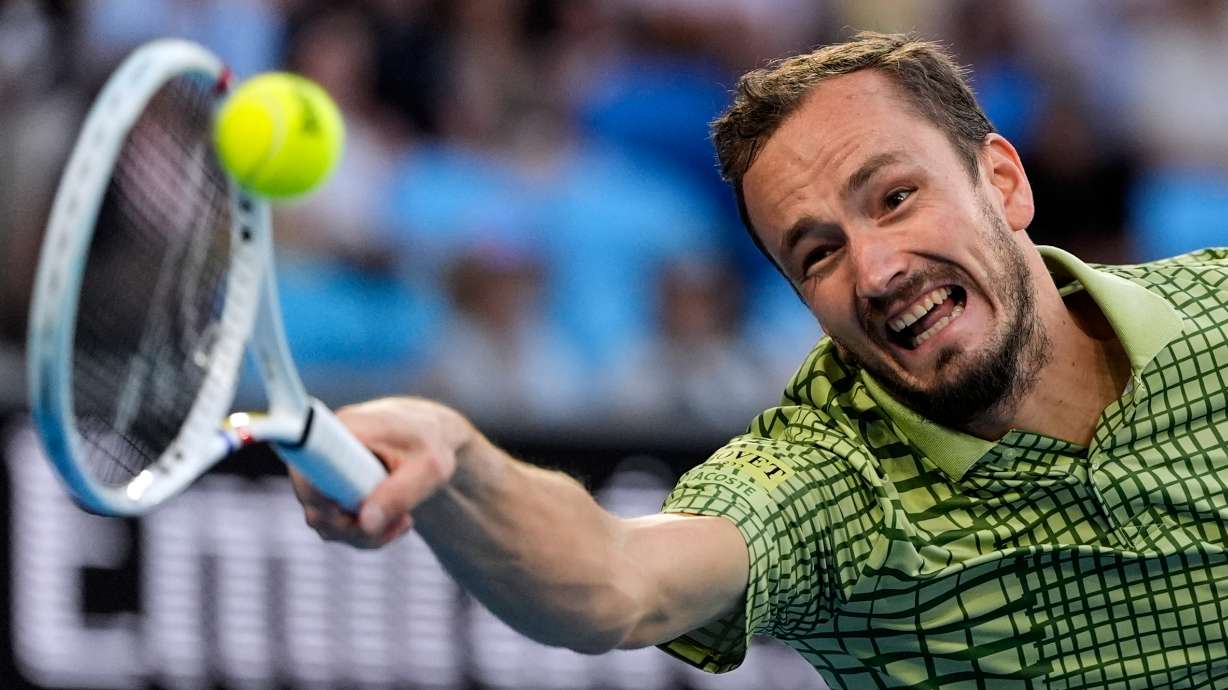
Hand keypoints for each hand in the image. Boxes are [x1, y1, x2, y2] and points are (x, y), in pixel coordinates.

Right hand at [290, 397, 474, 548]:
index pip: (306, 465)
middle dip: (354, 526)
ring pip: (325, 520)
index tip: (351, 512)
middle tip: (400, 521)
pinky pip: (336, 523)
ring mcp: (325, 472)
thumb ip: (400, 493)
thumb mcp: (430, 467)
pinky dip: (364, 533)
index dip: (319, 496)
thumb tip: (366, 525)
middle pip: (314, 503)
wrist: (433, 435)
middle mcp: (325, 449)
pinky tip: (396, 522)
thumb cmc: (433, 443)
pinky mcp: (333, 489)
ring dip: (363, 534)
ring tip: (403, 521)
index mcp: (345, 430)